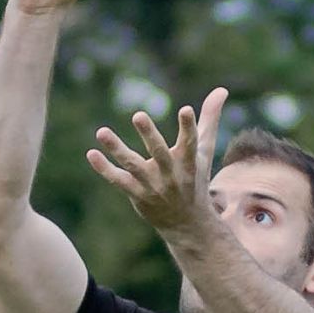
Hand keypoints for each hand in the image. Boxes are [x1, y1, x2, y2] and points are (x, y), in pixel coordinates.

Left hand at [87, 88, 228, 233]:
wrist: (187, 223)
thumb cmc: (195, 179)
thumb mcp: (203, 151)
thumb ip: (209, 119)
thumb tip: (221, 89)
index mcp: (188, 162)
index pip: (190, 142)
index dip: (188, 126)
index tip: (185, 109)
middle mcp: (170, 174)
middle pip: (159, 152)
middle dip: (149, 134)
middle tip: (138, 115)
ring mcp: (152, 185)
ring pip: (132, 165)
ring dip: (116, 149)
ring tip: (101, 131)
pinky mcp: (137, 194)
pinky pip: (118, 180)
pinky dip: (104, 168)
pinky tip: (91, 153)